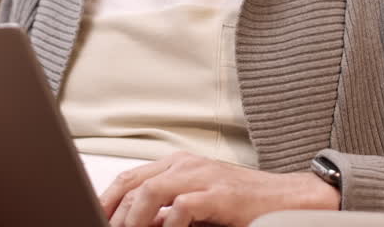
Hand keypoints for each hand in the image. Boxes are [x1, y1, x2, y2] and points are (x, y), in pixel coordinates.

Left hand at [98, 151, 339, 226]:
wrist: (287, 198)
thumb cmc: (243, 202)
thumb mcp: (198, 202)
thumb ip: (169, 209)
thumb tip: (142, 223)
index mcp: (178, 164)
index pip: (130, 178)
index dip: (107, 199)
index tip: (96, 216)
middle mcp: (185, 165)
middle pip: (133, 183)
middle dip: (113, 211)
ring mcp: (201, 177)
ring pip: (150, 192)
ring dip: (133, 218)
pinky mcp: (218, 195)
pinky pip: (182, 207)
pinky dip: (168, 225)